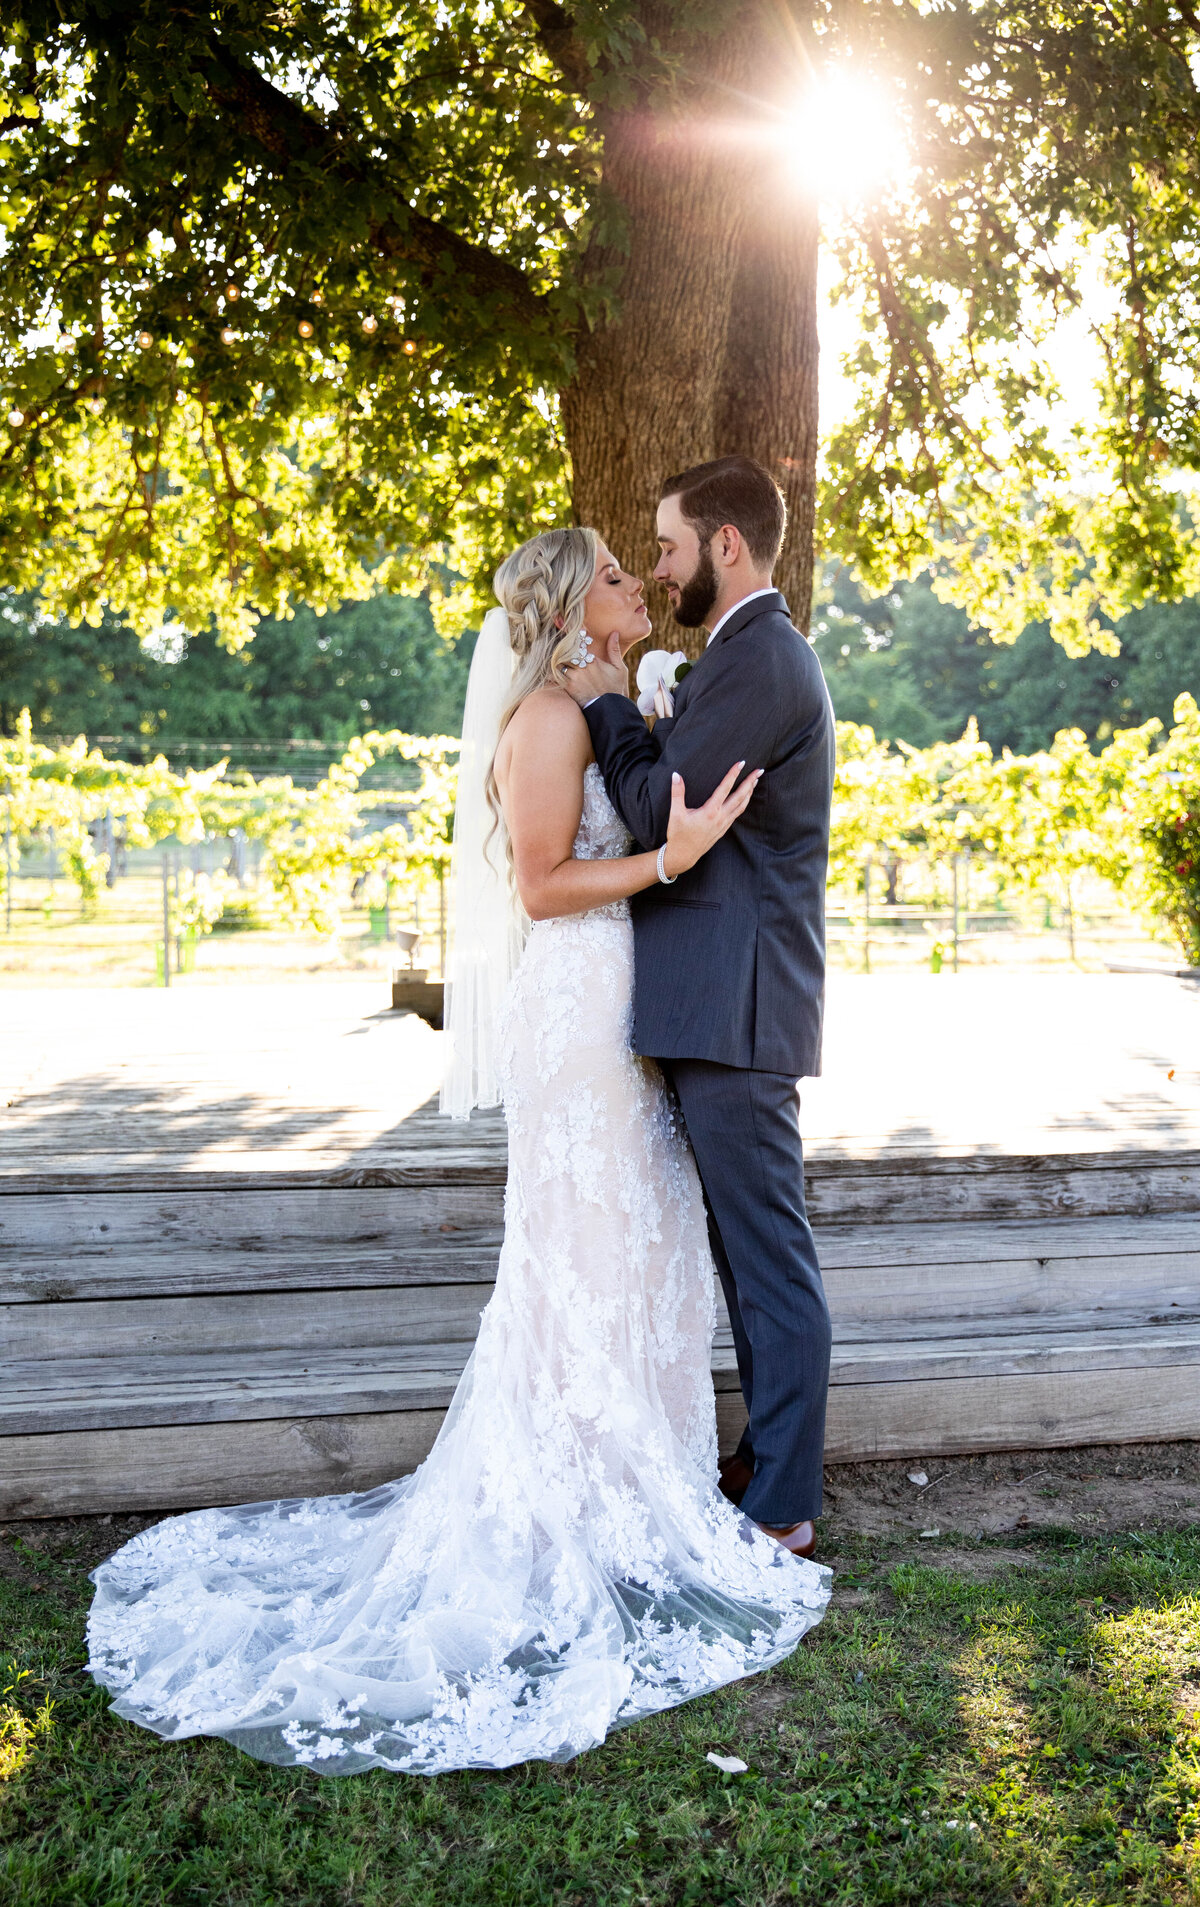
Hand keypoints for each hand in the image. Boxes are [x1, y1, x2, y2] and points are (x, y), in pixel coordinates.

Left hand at [561, 629, 628, 705]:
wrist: (610, 711)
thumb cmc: (616, 690)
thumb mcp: (620, 669)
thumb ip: (614, 650)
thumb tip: (614, 633)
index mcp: (594, 661)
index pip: (579, 642)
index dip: (571, 633)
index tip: (564, 625)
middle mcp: (582, 668)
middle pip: (565, 651)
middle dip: (561, 646)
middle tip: (557, 641)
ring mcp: (574, 678)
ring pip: (559, 662)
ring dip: (557, 659)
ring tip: (554, 656)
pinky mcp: (568, 688)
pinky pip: (556, 676)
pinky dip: (554, 672)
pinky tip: (552, 670)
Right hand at [663, 762, 762, 877]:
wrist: (683, 855)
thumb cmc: (678, 835)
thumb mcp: (675, 813)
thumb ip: (677, 793)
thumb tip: (676, 775)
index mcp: (710, 811)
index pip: (725, 788)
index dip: (733, 774)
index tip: (741, 763)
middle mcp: (720, 817)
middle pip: (740, 796)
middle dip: (750, 782)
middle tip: (759, 770)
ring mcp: (724, 824)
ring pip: (742, 806)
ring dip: (750, 793)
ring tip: (755, 781)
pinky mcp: (723, 829)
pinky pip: (737, 813)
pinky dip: (744, 803)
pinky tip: (745, 798)